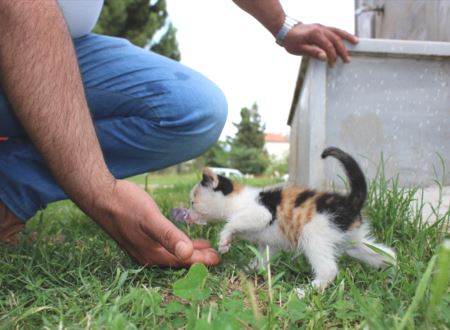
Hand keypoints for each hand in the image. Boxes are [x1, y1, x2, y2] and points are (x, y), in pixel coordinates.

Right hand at [95, 180, 219, 266]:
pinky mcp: (138, 238)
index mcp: (151, 253)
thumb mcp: (150, 218)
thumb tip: (188, 254)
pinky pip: (162, 246)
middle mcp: (146, 254)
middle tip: (215, 254)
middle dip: (197, 257)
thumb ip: (169, 236)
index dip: (201, 260)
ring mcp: (140, 247)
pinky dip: (176, 243)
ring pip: (170, 253)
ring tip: (203, 246)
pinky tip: (179, 237)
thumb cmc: (125, 204)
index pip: (182, 261)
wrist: (99, 195)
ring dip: (187, 250)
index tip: (218, 258)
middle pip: (177, 259)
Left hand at [283, 23, 357, 66]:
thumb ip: (312, 52)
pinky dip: (342, 33)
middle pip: (335, 39)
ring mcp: (322, 27)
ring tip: (356, 42)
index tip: (332, 64)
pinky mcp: (322, 27)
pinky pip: (334, 29)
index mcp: (315, 34)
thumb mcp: (299, 49)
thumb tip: (325, 57)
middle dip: (342, 50)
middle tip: (347, 60)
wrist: (285, 30)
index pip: (328, 46)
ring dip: (347, 37)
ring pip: (337, 31)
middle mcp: (320, 29)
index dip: (332, 56)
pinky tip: (347, 37)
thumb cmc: (291, 41)